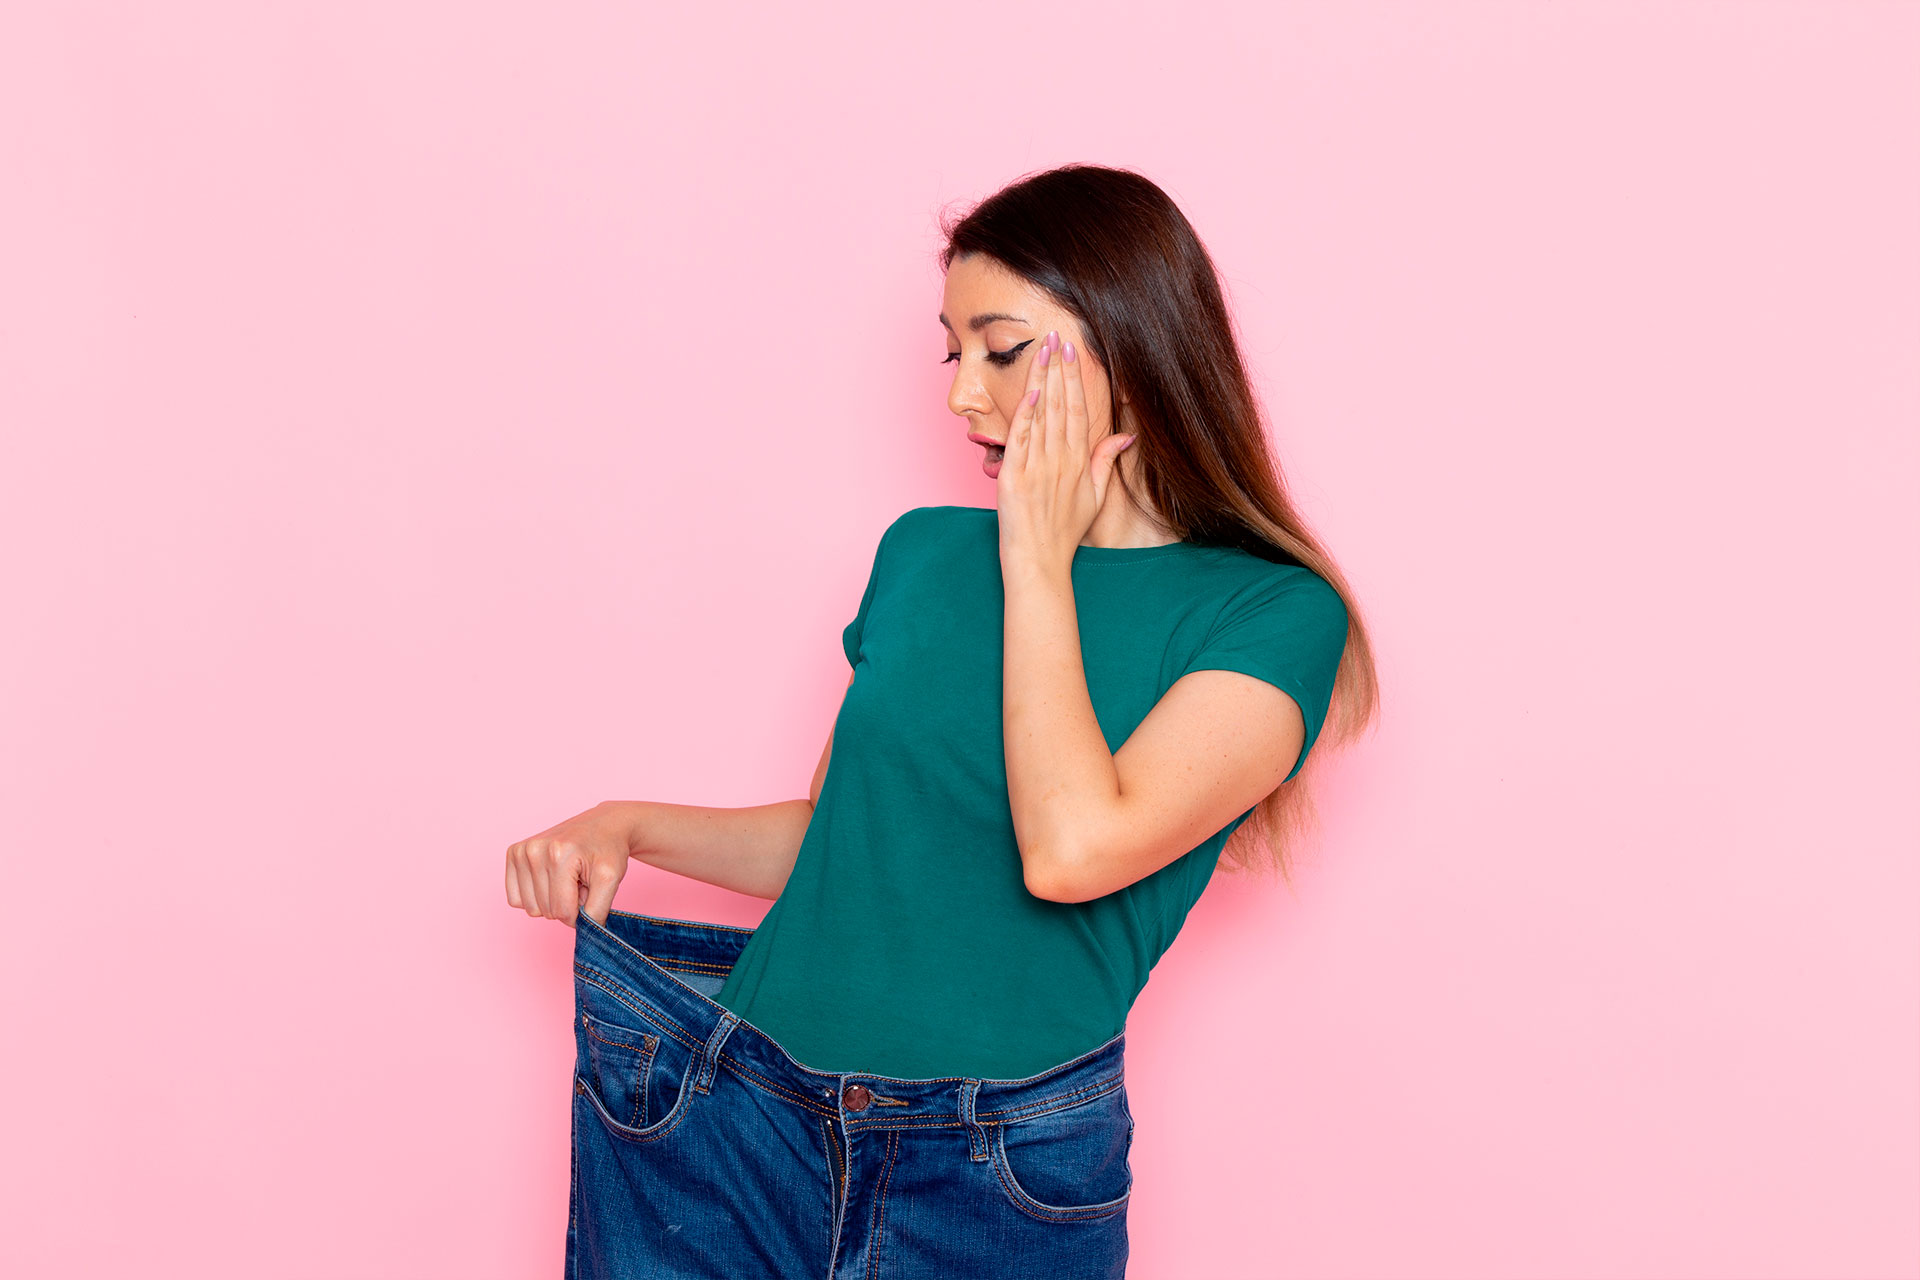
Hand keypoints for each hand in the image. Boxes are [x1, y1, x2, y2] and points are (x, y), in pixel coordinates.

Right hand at [505, 802, 631, 927]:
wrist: (604, 824)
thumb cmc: (608, 850)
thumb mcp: (611, 880)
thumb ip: (597, 910)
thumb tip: (583, 933)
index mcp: (559, 855)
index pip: (562, 912)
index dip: (579, 913)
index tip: (590, 893)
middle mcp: (535, 851)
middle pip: (545, 911)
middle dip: (567, 903)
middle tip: (580, 881)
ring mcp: (521, 851)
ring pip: (530, 908)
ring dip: (552, 899)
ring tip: (568, 878)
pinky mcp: (514, 854)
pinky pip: (515, 899)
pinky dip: (535, 895)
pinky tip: (551, 877)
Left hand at [996, 329, 1135, 573]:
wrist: (1039, 562)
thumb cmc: (1064, 532)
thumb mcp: (1094, 496)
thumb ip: (1106, 461)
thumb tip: (1127, 435)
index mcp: (1080, 462)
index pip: (1080, 410)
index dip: (1076, 379)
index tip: (1073, 352)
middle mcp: (1062, 460)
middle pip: (1062, 405)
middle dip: (1059, 368)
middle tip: (1056, 336)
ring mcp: (1039, 467)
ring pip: (1042, 415)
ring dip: (1042, 380)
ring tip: (1041, 349)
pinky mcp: (1015, 477)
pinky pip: (1022, 440)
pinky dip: (1027, 415)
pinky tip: (1032, 390)